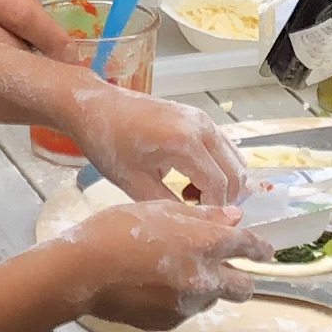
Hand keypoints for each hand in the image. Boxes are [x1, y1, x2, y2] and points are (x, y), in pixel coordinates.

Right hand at [55, 198, 253, 328]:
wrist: (80, 272)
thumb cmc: (116, 230)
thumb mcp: (159, 209)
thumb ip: (201, 216)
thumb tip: (232, 219)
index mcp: (205, 244)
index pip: (248, 246)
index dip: (261, 248)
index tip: (266, 250)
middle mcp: (204, 278)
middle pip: (243, 288)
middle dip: (242, 278)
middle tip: (228, 269)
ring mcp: (187, 305)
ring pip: (212, 299)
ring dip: (205, 287)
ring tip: (174, 272)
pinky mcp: (169, 322)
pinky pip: (186, 310)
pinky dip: (180, 299)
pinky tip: (154, 287)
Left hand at [60, 78, 246, 207]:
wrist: (96, 107)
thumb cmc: (109, 144)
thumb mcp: (135, 183)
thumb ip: (168, 205)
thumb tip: (193, 223)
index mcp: (184, 143)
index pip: (219, 185)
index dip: (213, 211)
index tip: (198, 224)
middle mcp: (201, 127)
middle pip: (235, 173)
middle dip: (224, 199)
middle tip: (197, 215)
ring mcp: (203, 119)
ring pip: (234, 160)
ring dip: (223, 183)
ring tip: (191, 196)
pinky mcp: (199, 118)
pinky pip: (223, 148)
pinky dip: (218, 168)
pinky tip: (190, 179)